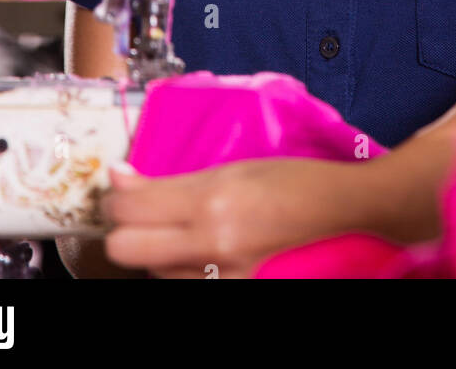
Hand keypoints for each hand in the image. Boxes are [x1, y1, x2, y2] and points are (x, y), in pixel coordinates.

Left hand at [100, 156, 378, 279]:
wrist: (339, 211)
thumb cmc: (291, 177)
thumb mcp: (232, 165)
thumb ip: (172, 177)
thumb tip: (120, 174)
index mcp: (212, 198)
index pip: (130, 207)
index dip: (117, 195)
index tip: (123, 185)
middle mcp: (211, 241)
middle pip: (124, 249)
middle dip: (124, 228)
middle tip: (139, 210)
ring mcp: (221, 274)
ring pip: (150, 271)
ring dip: (154, 250)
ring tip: (180, 228)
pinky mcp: (232, 289)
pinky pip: (180, 283)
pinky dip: (179, 267)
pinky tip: (197, 249)